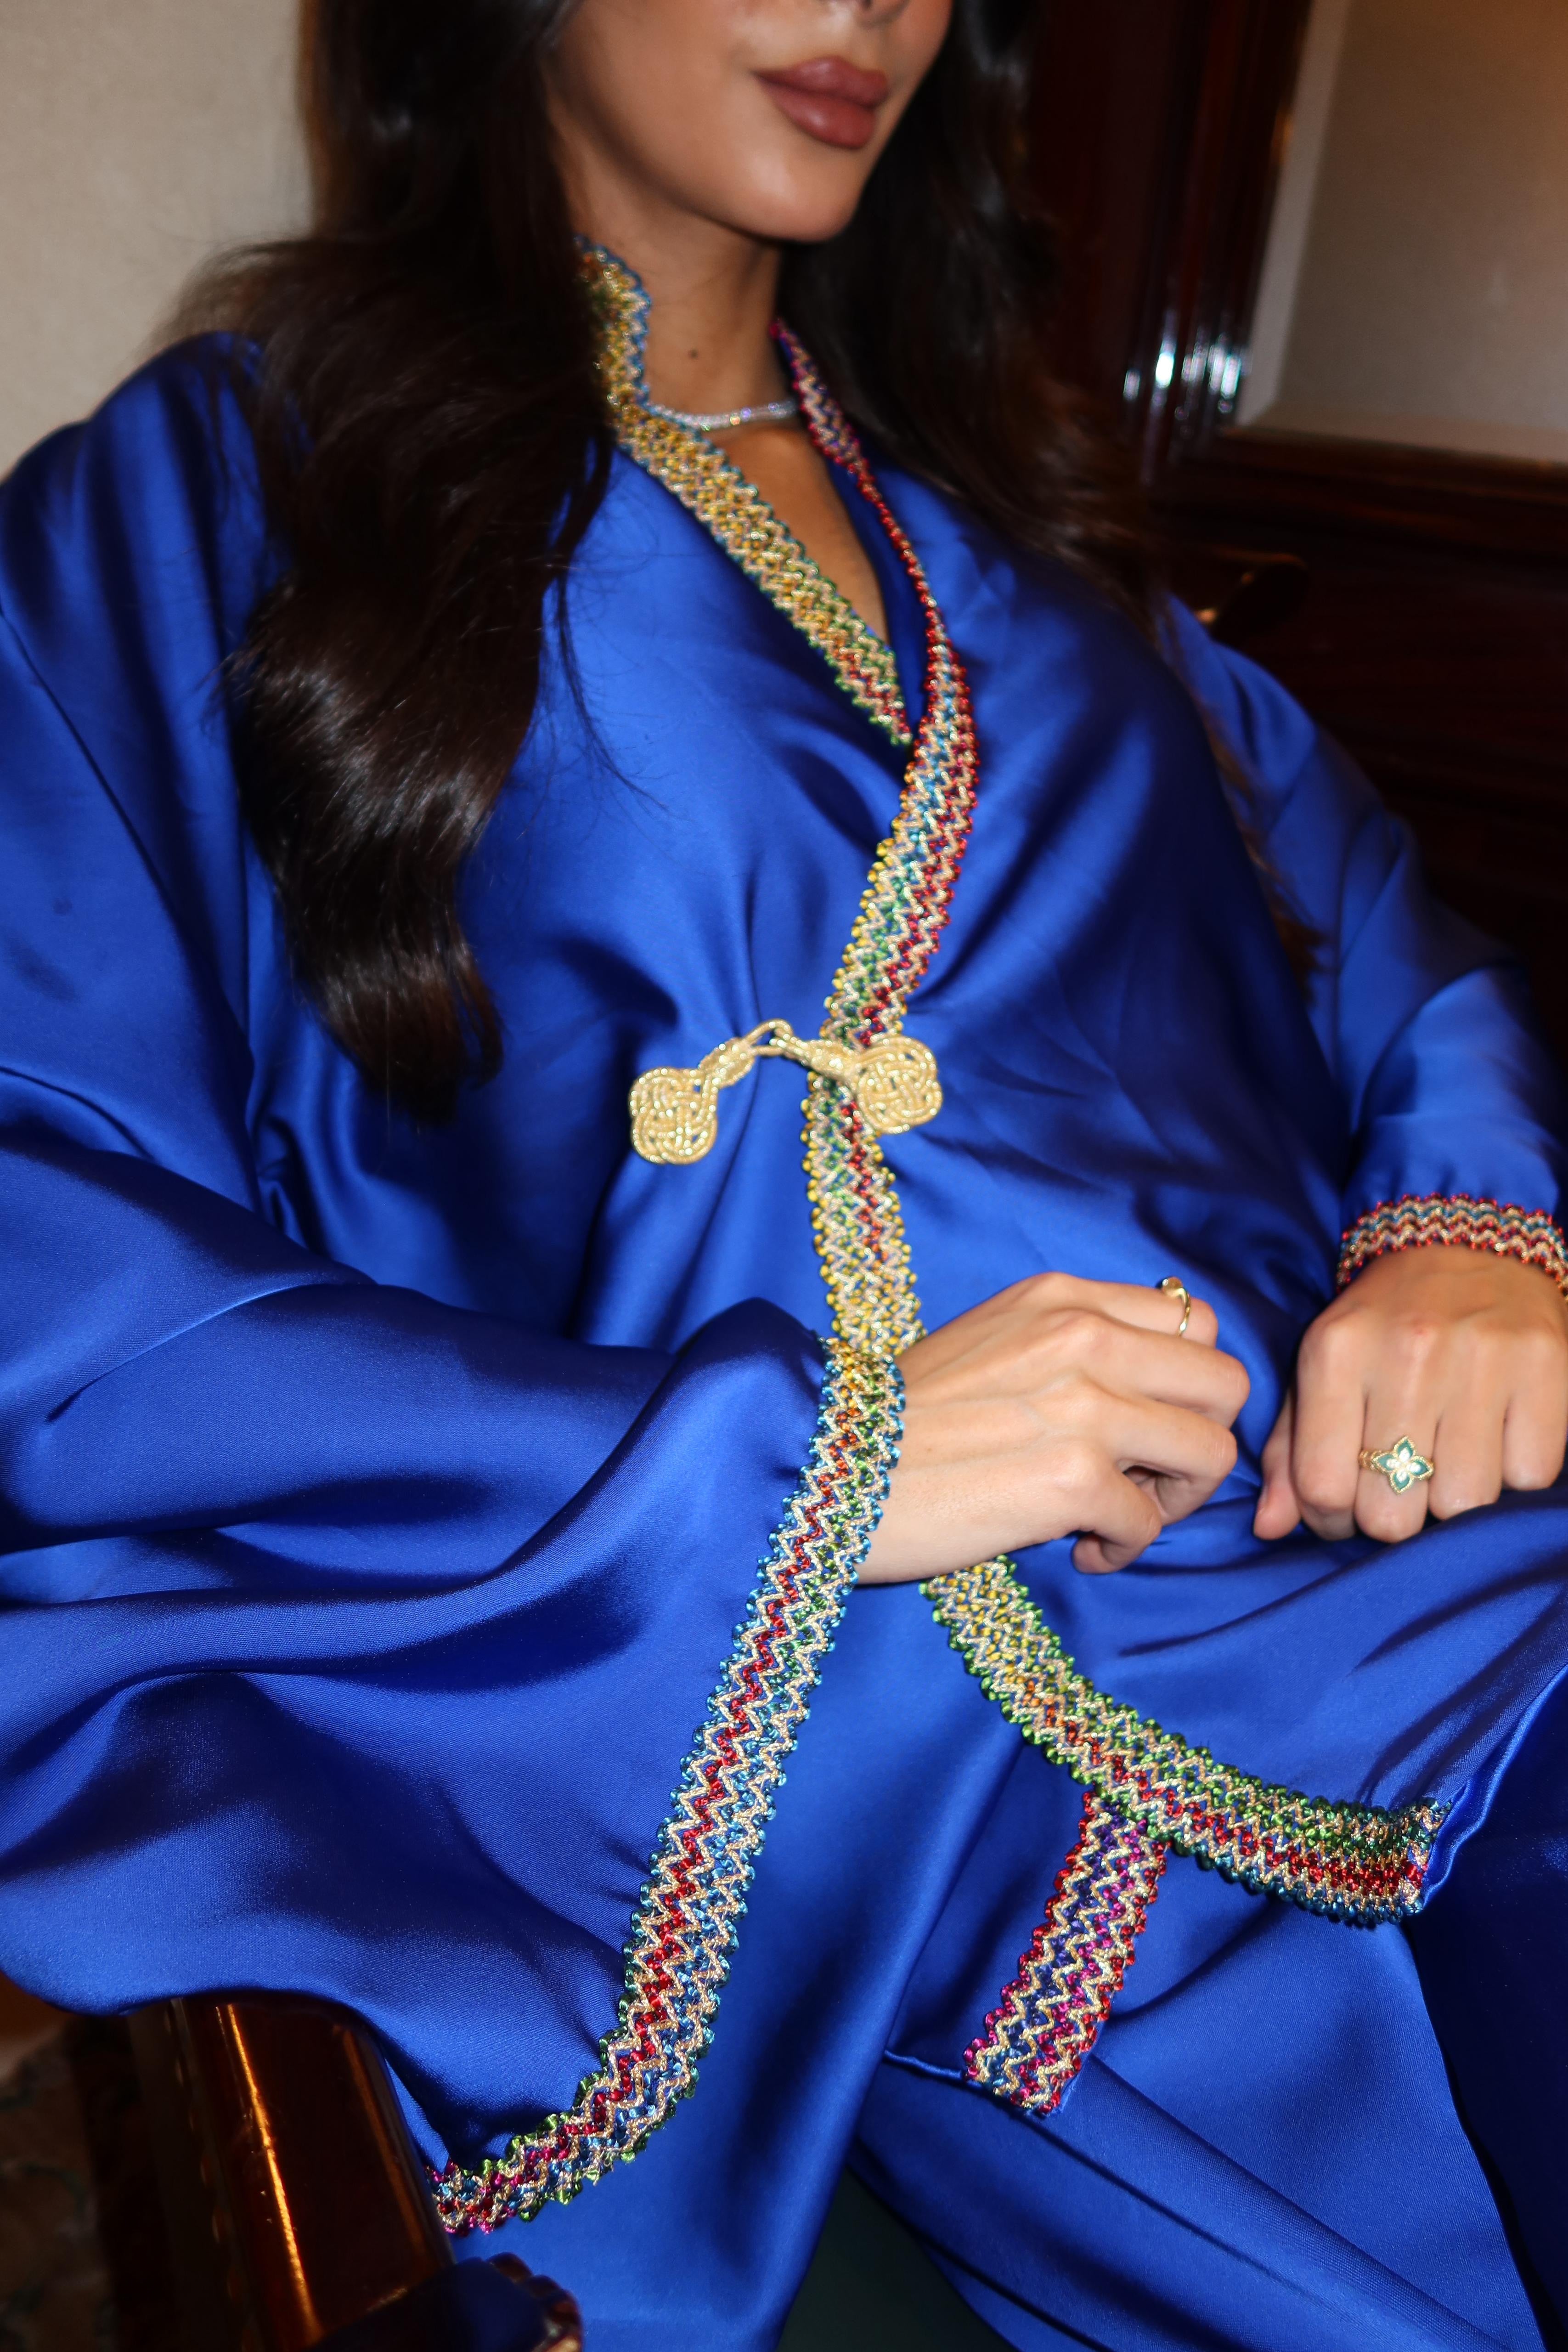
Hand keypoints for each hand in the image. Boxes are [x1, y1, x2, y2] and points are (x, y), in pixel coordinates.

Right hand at [860, 1273, 1249, 1584]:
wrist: (824, 1467)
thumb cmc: (902, 1419)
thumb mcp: (993, 1343)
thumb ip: (1071, 1348)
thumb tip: (1146, 1398)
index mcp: (1062, 1298)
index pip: (1196, 1324)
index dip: (1186, 1384)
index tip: (1143, 1423)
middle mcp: (1080, 1336)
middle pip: (1225, 1383)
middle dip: (1199, 1441)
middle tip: (1146, 1478)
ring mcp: (1080, 1405)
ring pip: (1209, 1452)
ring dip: (1175, 1499)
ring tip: (1115, 1516)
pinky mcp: (1069, 1478)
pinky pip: (1149, 1522)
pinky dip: (1123, 1547)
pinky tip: (1076, 1549)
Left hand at [1254, 1245, 1567, 1544]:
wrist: (1468, 1245)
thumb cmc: (1382, 1324)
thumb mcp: (1319, 1369)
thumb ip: (1286, 1451)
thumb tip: (1268, 1527)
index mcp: (1336, 1351)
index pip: (1324, 1488)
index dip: (1331, 1521)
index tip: (1344, 1509)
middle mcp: (1406, 1352)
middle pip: (1392, 1513)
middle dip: (1392, 1518)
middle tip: (1399, 1487)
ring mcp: (1481, 1358)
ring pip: (1463, 1504)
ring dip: (1453, 1501)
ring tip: (1446, 1463)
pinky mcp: (1544, 1365)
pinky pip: (1527, 1476)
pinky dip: (1512, 1474)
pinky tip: (1493, 1439)